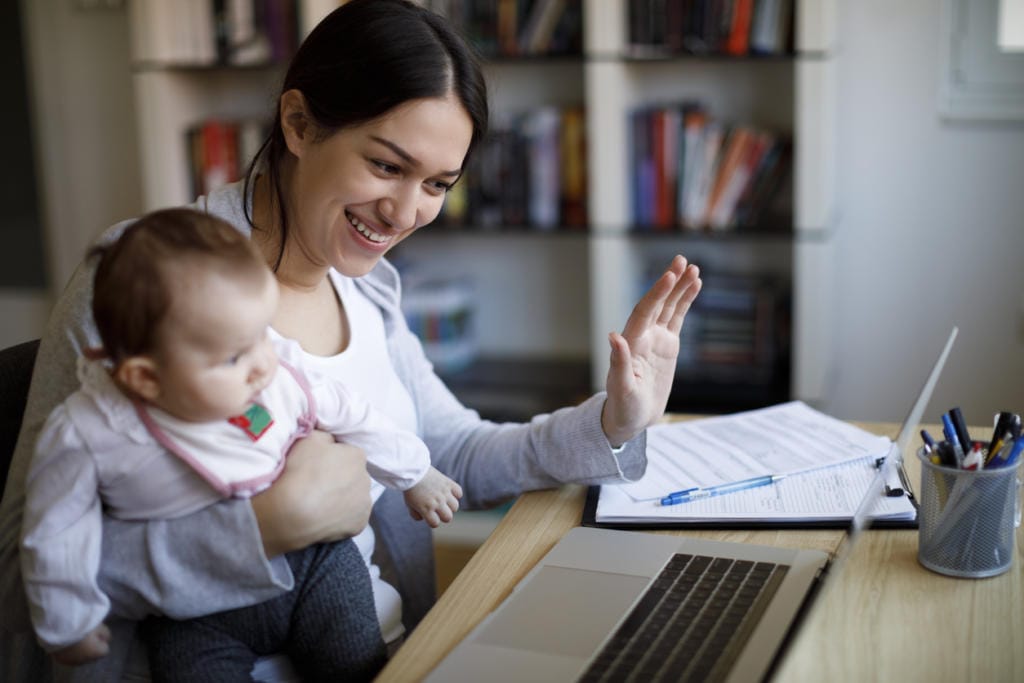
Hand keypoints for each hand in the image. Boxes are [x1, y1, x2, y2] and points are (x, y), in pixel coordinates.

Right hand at [53, 623, 109, 665]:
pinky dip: (70, 651)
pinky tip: (67, 642)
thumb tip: (106, 639)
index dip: (101, 641)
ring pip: (80, 657)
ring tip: (75, 638)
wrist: (60, 630)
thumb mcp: (100, 627)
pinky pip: (69, 657)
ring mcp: (72, 662)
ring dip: (80, 650)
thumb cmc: (83, 627)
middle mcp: (86, 661)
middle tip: (86, 636)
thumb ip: (106, 634)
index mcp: (97, 654)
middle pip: (92, 655)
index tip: (96, 634)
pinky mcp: (61, 660)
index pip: (105, 650)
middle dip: (91, 648)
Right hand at [251, 430, 373, 556]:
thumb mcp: (308, 438)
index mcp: (357, 456)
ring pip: (354, 497)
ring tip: (319, 504)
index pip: (346, 454)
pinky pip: (351, 518)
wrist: (290, 512)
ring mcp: (364, 504)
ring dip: (342, 499)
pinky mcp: (359, 526)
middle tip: (316, 486)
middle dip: (339, 479)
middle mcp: (367, 479)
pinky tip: (324, 518)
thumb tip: (331, 443)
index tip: (315, 468)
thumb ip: (325, 437)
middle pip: (352, 476)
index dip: (330, 460)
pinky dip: (341, 518)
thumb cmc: (299, 471)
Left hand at [403, 467, 462, 527]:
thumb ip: (416, 515)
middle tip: (438, 509)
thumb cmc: (410, 488)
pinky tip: (449, 492)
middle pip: (448, 518)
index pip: (435, 524)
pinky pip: (459, 493)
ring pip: (455, 507)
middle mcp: (437, 502)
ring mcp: (444, 493)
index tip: (430, 516)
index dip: (433, 521)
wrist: (414, 471)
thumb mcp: (409, 504)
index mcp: (426, 509)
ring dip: (450, 505)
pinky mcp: (448, 483)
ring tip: (444, 500)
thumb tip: (424, 518)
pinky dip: (455, 494)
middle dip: (443, 515)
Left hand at [602, 254, 701, 445]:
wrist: (631, 417)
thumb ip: (618, 363)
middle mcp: (641, 336)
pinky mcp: (666, 344)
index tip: (669, 276)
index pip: (644, 312)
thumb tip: (613, 336)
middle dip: (669, 283)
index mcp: (631, 344)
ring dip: (679, 287)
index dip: (656, 294)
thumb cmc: (623, 407)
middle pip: (656, 303)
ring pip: (668, 307)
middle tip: (681, 260)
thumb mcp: (621, 389)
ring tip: (693, 268)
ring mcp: (654, 338)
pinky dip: (685, 301)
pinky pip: (676, 318)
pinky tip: (695, 285)